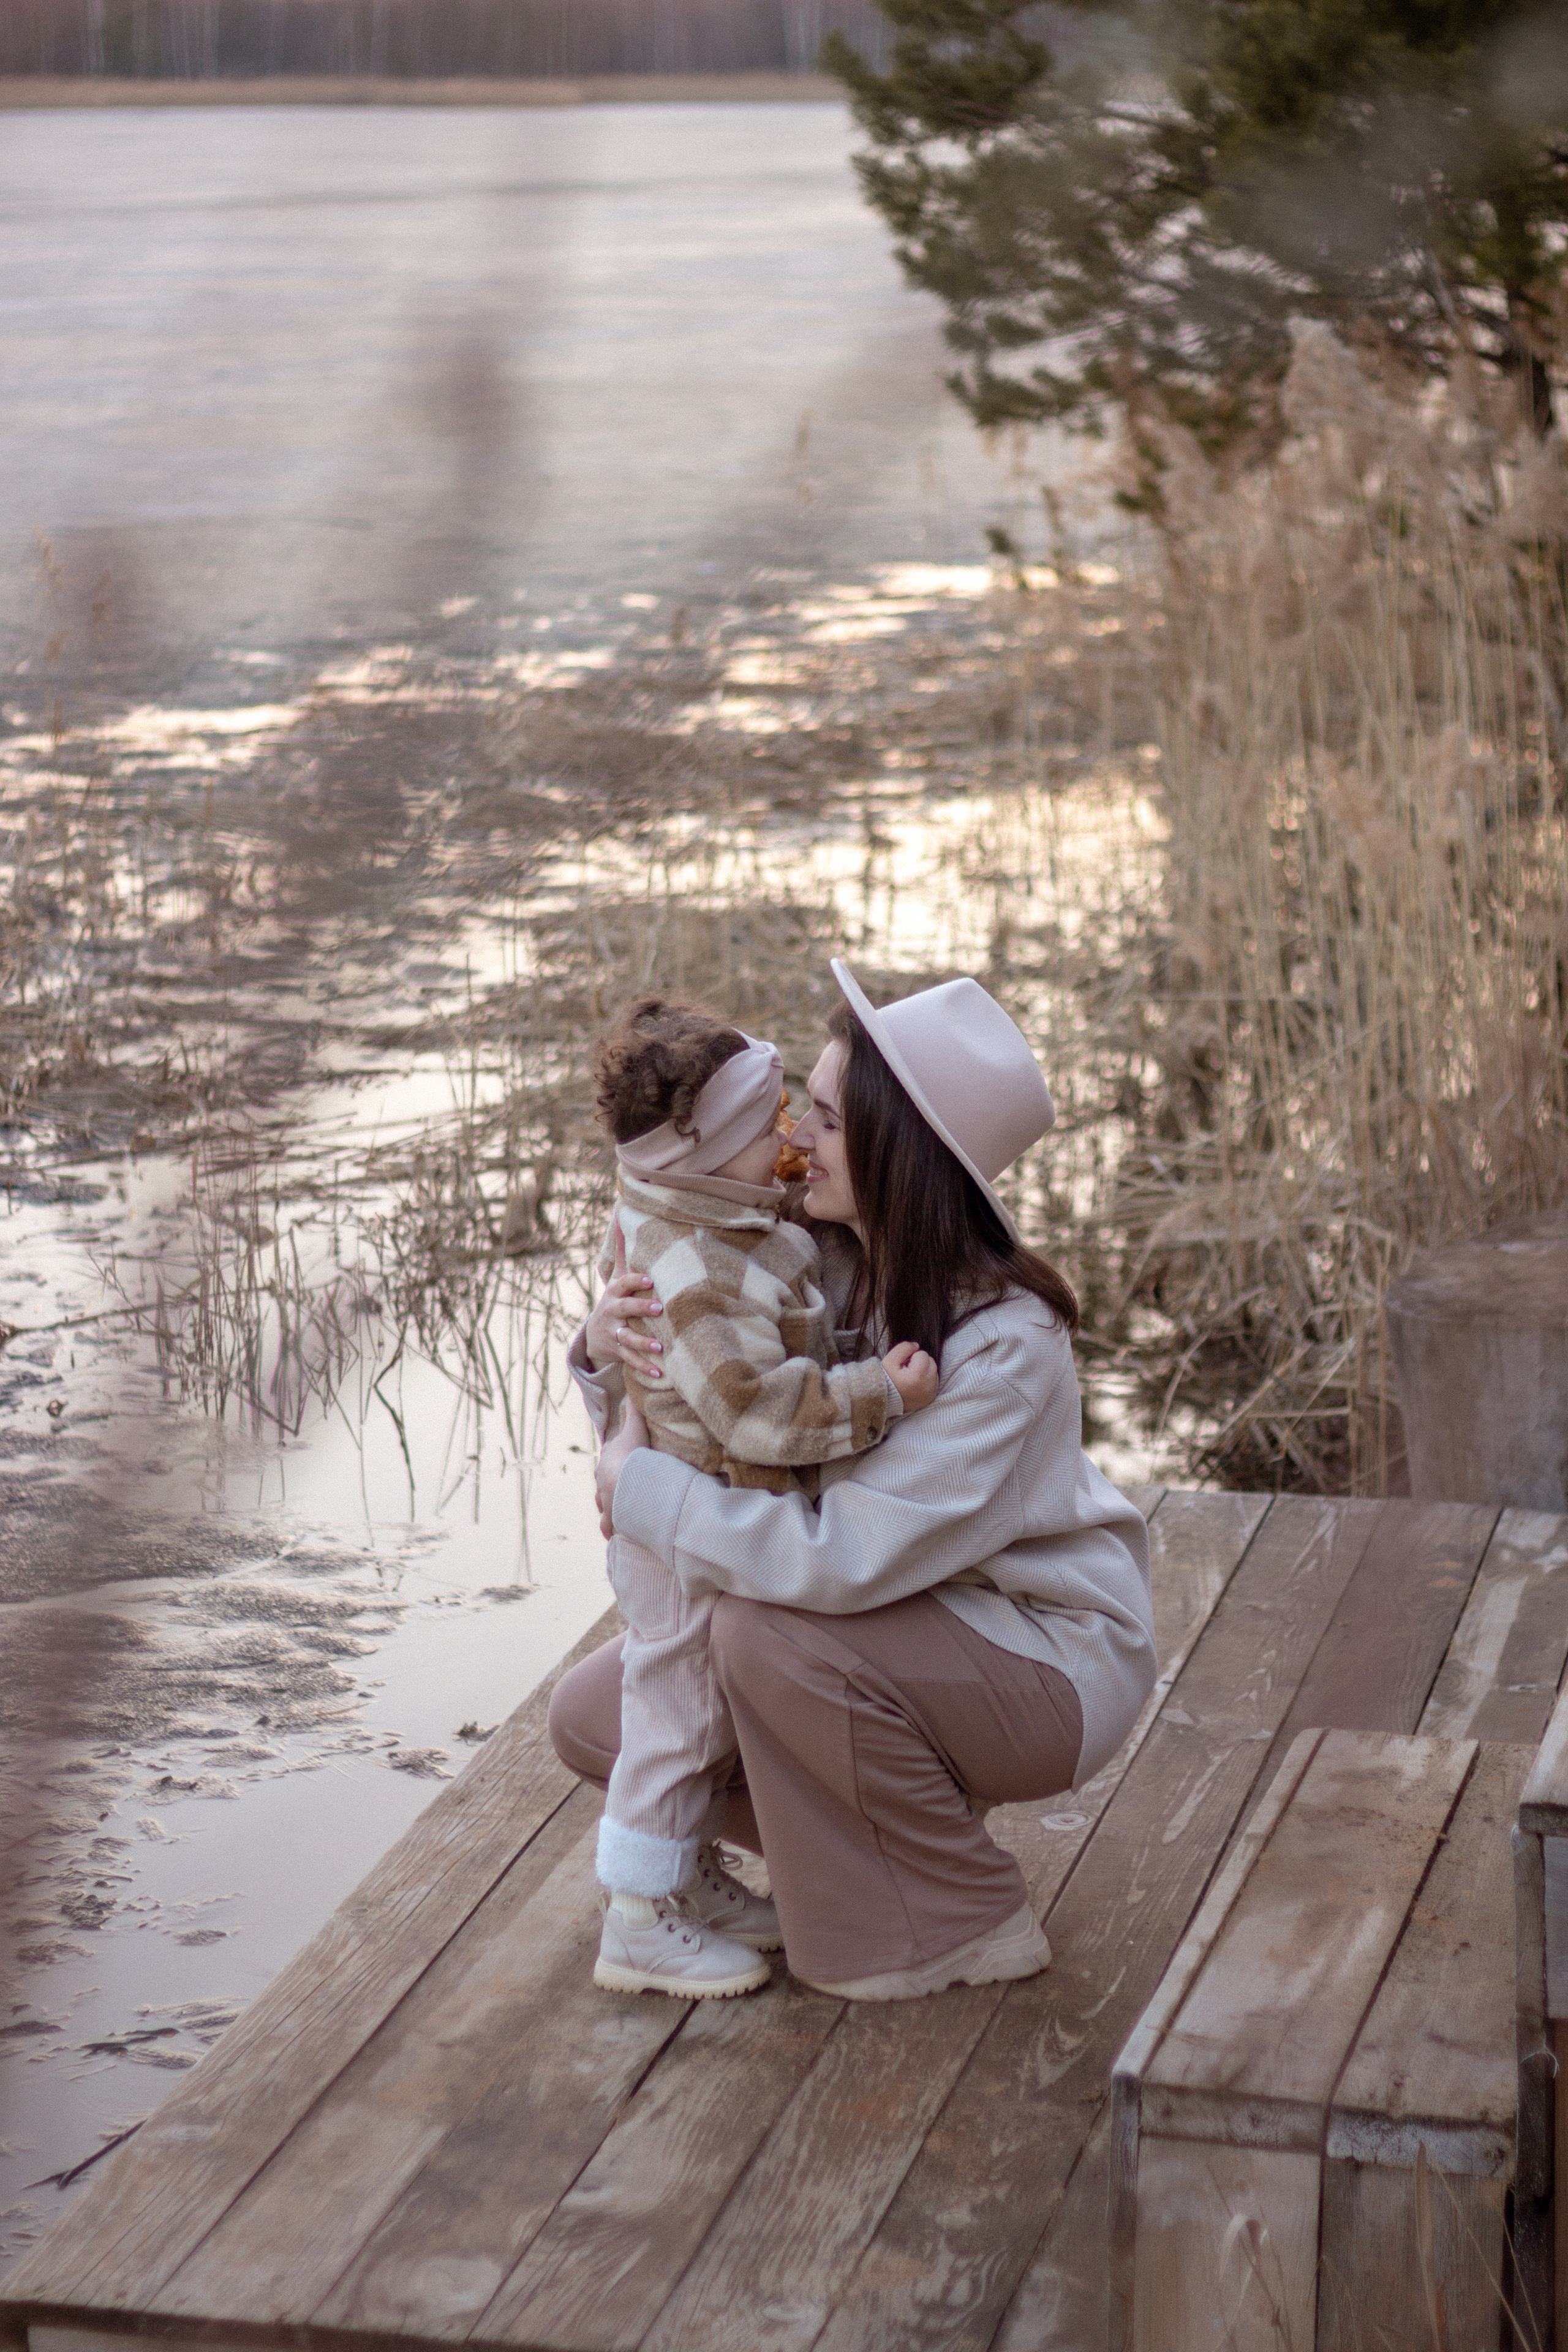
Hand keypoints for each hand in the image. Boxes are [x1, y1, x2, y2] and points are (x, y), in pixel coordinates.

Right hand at [584, 1223, 663, 1377]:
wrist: (596, 1334)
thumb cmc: (617, 1299)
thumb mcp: (618, 1277)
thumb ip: (626, 1252)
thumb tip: (623, 1216)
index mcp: (615, 1293)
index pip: (624, 1284)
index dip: (636, 1281)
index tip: (651, 1279)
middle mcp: (613, 1313)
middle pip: (624, 1309)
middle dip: (640, 1308)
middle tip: (658, 1309)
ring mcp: (614, 1334)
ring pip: (627, 1339)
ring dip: (643, 1344)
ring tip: (660, 1347)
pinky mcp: (618, 1352)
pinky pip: (631, 1361)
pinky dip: (645, 1368)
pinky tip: (660, 1373)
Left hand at [596, 1399, 649, 1536]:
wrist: (627, 1482)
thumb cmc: (633, 1455)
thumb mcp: (636, 1429)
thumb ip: (635, 1411)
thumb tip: (633, 1389)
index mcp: (607, 1459)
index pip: (609, 1456)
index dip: (616, 1456)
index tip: (624, 1458)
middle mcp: (601, 1480)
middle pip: (603, 1479)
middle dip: (611, 1482)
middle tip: (623, 1485)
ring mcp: (605, 1499)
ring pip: (602, 1503)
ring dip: (608, 1505)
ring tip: (616, 1509)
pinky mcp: (610, 1517)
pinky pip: (608, 1525)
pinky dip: (609, 1528)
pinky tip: (610, 1534)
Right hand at [882, 1341, 938, 1412]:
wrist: (884, 1400)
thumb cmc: (886, 1380)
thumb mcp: (889, 1360)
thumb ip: (903, 1348)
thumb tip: (916, 1346)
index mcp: (918, 1376)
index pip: (923, 1354)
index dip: (911, 1357)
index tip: (903, 1367)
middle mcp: (928, 1385)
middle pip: (931, 1362)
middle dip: (920, 1363)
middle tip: (907, 1372)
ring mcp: (931, 1393)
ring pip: (934, 1371)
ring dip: (924, 1371)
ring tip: (911, 1378)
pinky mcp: (931, 1397)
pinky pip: (934, 1381)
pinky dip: (927, 1380)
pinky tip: (915, 1384)